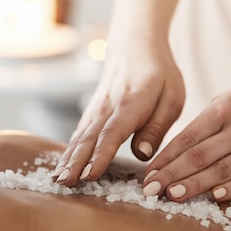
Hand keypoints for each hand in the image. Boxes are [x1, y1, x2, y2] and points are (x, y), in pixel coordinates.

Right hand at [54, 36, 185, 185]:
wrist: (134, 46)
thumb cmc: (159, 74)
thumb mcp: (171, 98)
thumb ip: (157, 127)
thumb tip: (142, 154)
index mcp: (131, 104)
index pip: (112, 133)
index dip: (101, 155)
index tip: (90, 174)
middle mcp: (107, 107)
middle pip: (90, 138)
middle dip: (77, 162)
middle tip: (67, 183)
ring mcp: (96, 110)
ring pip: (79, 137)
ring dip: (68, 159)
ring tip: (58, 179)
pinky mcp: (91, 113)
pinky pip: (78, 134)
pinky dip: (68, 151)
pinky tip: (61, 167)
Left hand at [143, 73, 230, 200]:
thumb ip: (208, 121)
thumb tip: (180, 149)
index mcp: (225, 109)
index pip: (187, 139)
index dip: (165, 159)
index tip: (147, 174)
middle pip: (199, 157)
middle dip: (171, 175)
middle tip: (149, 191)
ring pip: (223, 170)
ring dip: (195, 186)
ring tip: (172, 196)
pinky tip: (215, 197)